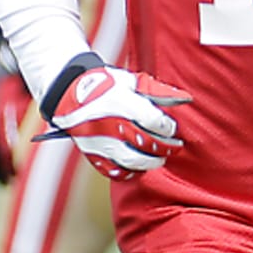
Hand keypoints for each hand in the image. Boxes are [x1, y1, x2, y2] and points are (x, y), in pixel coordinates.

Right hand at [44, 65, 191, 180]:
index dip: (168, 127)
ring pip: (133, 161)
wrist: (67, 93)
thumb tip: (185, 99)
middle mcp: (109, 123)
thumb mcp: (129, 81)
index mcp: (120, 102)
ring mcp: (99, 141)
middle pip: (147, 143)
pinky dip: (130, 171)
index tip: (170, 127)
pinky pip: (115, 171)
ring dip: (151, 162)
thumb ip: (157, 91)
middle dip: (166, 147)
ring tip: (157, 157)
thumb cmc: (103, 86)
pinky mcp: (91, 153)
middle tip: (174, 146)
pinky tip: (137, 165)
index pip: (155, 121)